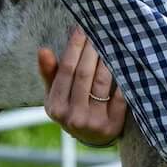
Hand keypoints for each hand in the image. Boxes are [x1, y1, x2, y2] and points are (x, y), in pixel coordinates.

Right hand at [37, 27, 126, 146]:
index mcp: (55, 107)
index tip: (81, 30)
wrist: (91, 137)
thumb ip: (49, 73)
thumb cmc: (71, 107)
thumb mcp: (55, 94)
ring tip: (110, 42)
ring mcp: (93, 122)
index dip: (74, 48)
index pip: (66, 70)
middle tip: (99, 30)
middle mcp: (73, 116)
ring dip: (107, 59)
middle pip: (84, 75)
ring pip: (101, 83)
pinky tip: (124, 61)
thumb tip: (43, 50)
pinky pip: (119, 96)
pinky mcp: (112, 125)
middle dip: (91, 50)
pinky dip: (121, 78)